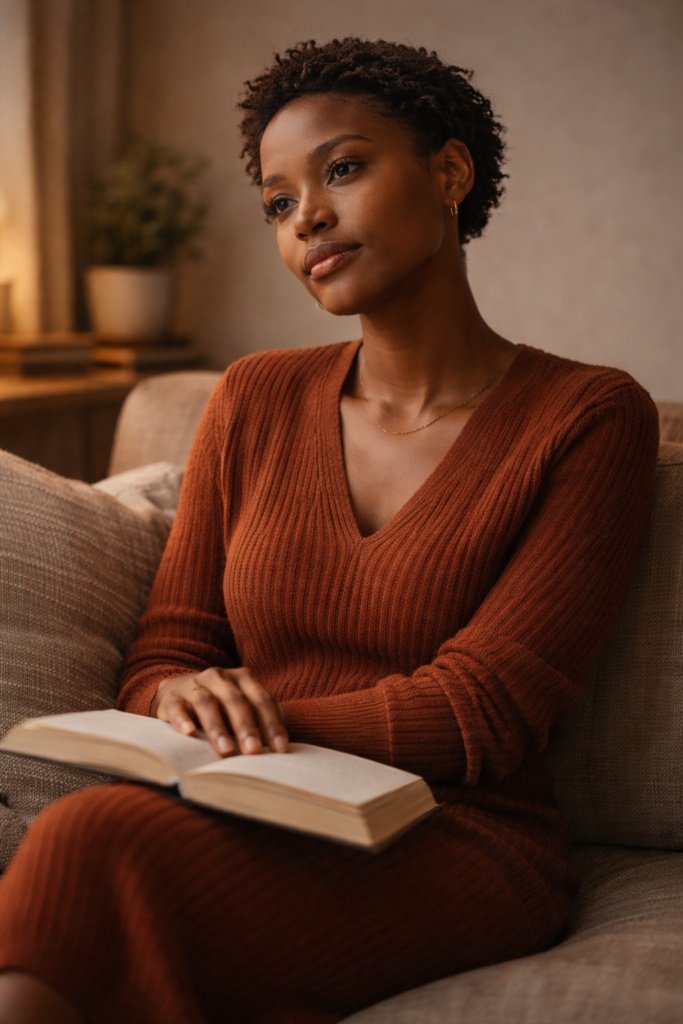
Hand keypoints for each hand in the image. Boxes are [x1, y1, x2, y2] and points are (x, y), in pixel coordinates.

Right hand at [151, 666, 287, 756]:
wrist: (178, 689)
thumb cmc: (220, 705)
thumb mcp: (242, 708)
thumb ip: (260, 721)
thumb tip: (278, 747)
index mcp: (243, 678)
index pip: (261, 699)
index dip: (272, 724)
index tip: (279, 748)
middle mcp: (219, 677)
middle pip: (235, 700)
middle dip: (246, 726)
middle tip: (253, 750)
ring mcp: (194, 686)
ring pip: (206, 703)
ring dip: (217, 727)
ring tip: (225, 750)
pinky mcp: (171, 698)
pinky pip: (176, 707)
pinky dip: (182, 720)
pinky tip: (189, 733)